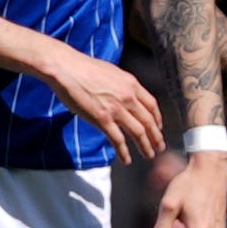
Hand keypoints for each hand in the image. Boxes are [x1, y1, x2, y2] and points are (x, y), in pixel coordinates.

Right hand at [44, 45, 165, 166]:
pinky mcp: (102, 119)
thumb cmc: (83, 67)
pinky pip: (117, 139)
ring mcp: (116, 109)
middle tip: (159, 147)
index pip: (152, 105)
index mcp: (131, 85)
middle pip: (149, 121)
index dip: (157, 119)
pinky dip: (124, 152)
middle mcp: (128, 97)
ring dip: (145, 146)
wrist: (66, 68)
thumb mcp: (112, 72)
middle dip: (156, 137)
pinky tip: (127, 159)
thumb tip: (124, 94)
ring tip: (149, 155)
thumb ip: (122, 85)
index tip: (158, 128)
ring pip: (138, 132)